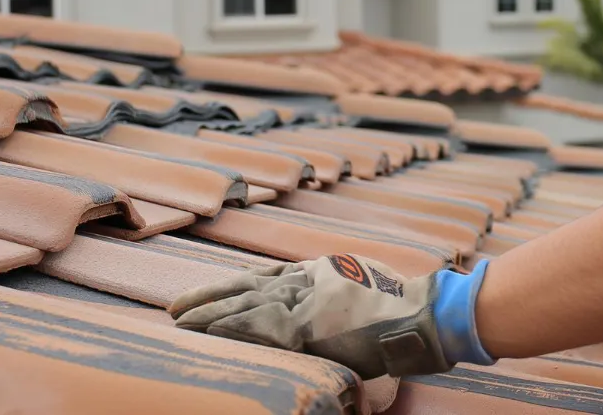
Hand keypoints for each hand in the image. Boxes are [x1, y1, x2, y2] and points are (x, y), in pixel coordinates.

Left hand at [168, 254, 495, 378]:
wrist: (427, 314)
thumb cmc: (404, 308)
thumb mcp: (362, 288)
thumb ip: (335, 298)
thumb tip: (324, 316)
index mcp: (320, 271)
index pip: (266, 277)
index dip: (232, 286)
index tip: (209, 293)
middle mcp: (309, 280)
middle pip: (248, 286)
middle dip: (210, 297)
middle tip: (175, 308)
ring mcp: (309, 300)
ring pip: (248, 303)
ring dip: (211, 312)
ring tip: (180, 321)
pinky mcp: (312, 324)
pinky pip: (265, 327)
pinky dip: (236, 327)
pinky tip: (212, 331)